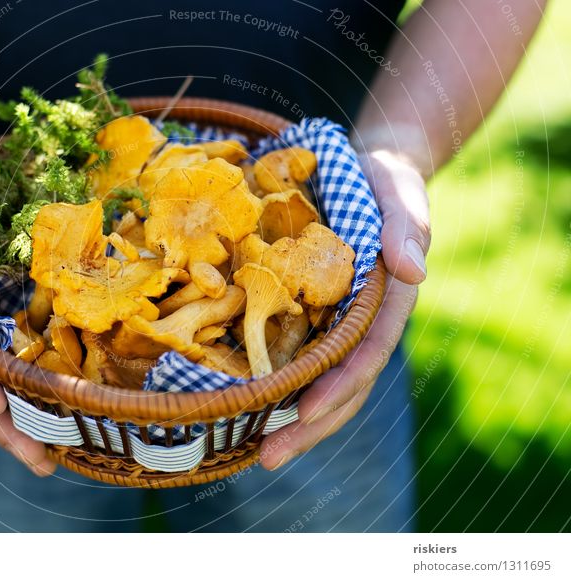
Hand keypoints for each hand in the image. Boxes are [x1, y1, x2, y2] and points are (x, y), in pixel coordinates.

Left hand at [260, 150, 428, 469]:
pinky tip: (242, 406)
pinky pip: (291, 354)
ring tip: (255, 450)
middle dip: (309, 425)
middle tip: (269, 456)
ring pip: (315, 380)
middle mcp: (359, 323)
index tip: (305, 413)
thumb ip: (408, 227)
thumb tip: (413, 272)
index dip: (340, 386)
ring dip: (288, 418)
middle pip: (341, 384)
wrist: (360, 171)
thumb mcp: (400, 192)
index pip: (367, 354)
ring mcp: (332, 324)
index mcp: (385, 303)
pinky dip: (272, 382)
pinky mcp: (305, 314)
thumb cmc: (382, 182)